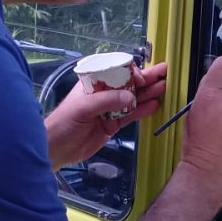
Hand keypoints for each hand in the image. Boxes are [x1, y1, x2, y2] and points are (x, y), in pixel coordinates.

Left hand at [44, 62, 167, 167]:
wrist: (56, 149)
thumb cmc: (64, 123)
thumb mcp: (83, 107)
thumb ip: (107, 100)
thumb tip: (131, 97)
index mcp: (93, 83)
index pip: (116, 71)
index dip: (131, 72)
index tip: (141, 78)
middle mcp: (103, 93)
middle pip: (128, 83)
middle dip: (146, 78)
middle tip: (164, 73)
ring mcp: (109, 109)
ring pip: (133, 98)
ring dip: (149, 93)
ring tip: (165, 87)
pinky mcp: (113, 124)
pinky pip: (131, 115)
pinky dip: (143, 110)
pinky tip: (155, 105)